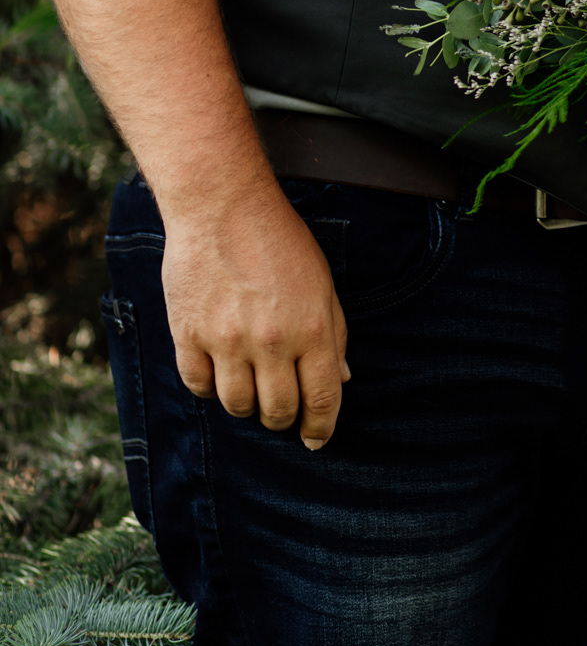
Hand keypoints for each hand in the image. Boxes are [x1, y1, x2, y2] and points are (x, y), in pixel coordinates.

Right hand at [161, 177, 349, 448]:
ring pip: (237, 406)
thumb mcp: (321, 283)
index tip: (316, 438)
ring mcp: (227, 341)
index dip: (321, 427)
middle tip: (282, 408)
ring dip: (248, 403)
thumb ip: (333, 334)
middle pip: (277, 411)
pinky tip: (220, 367)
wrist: (222, 207)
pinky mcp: (188, 336)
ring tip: (251, 382)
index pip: (322, 398)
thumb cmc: (279, 242)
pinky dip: (211, 386)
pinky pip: (200, 386)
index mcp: (312, 328)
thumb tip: (340, 379)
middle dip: (284, 418)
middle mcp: (271, 341)